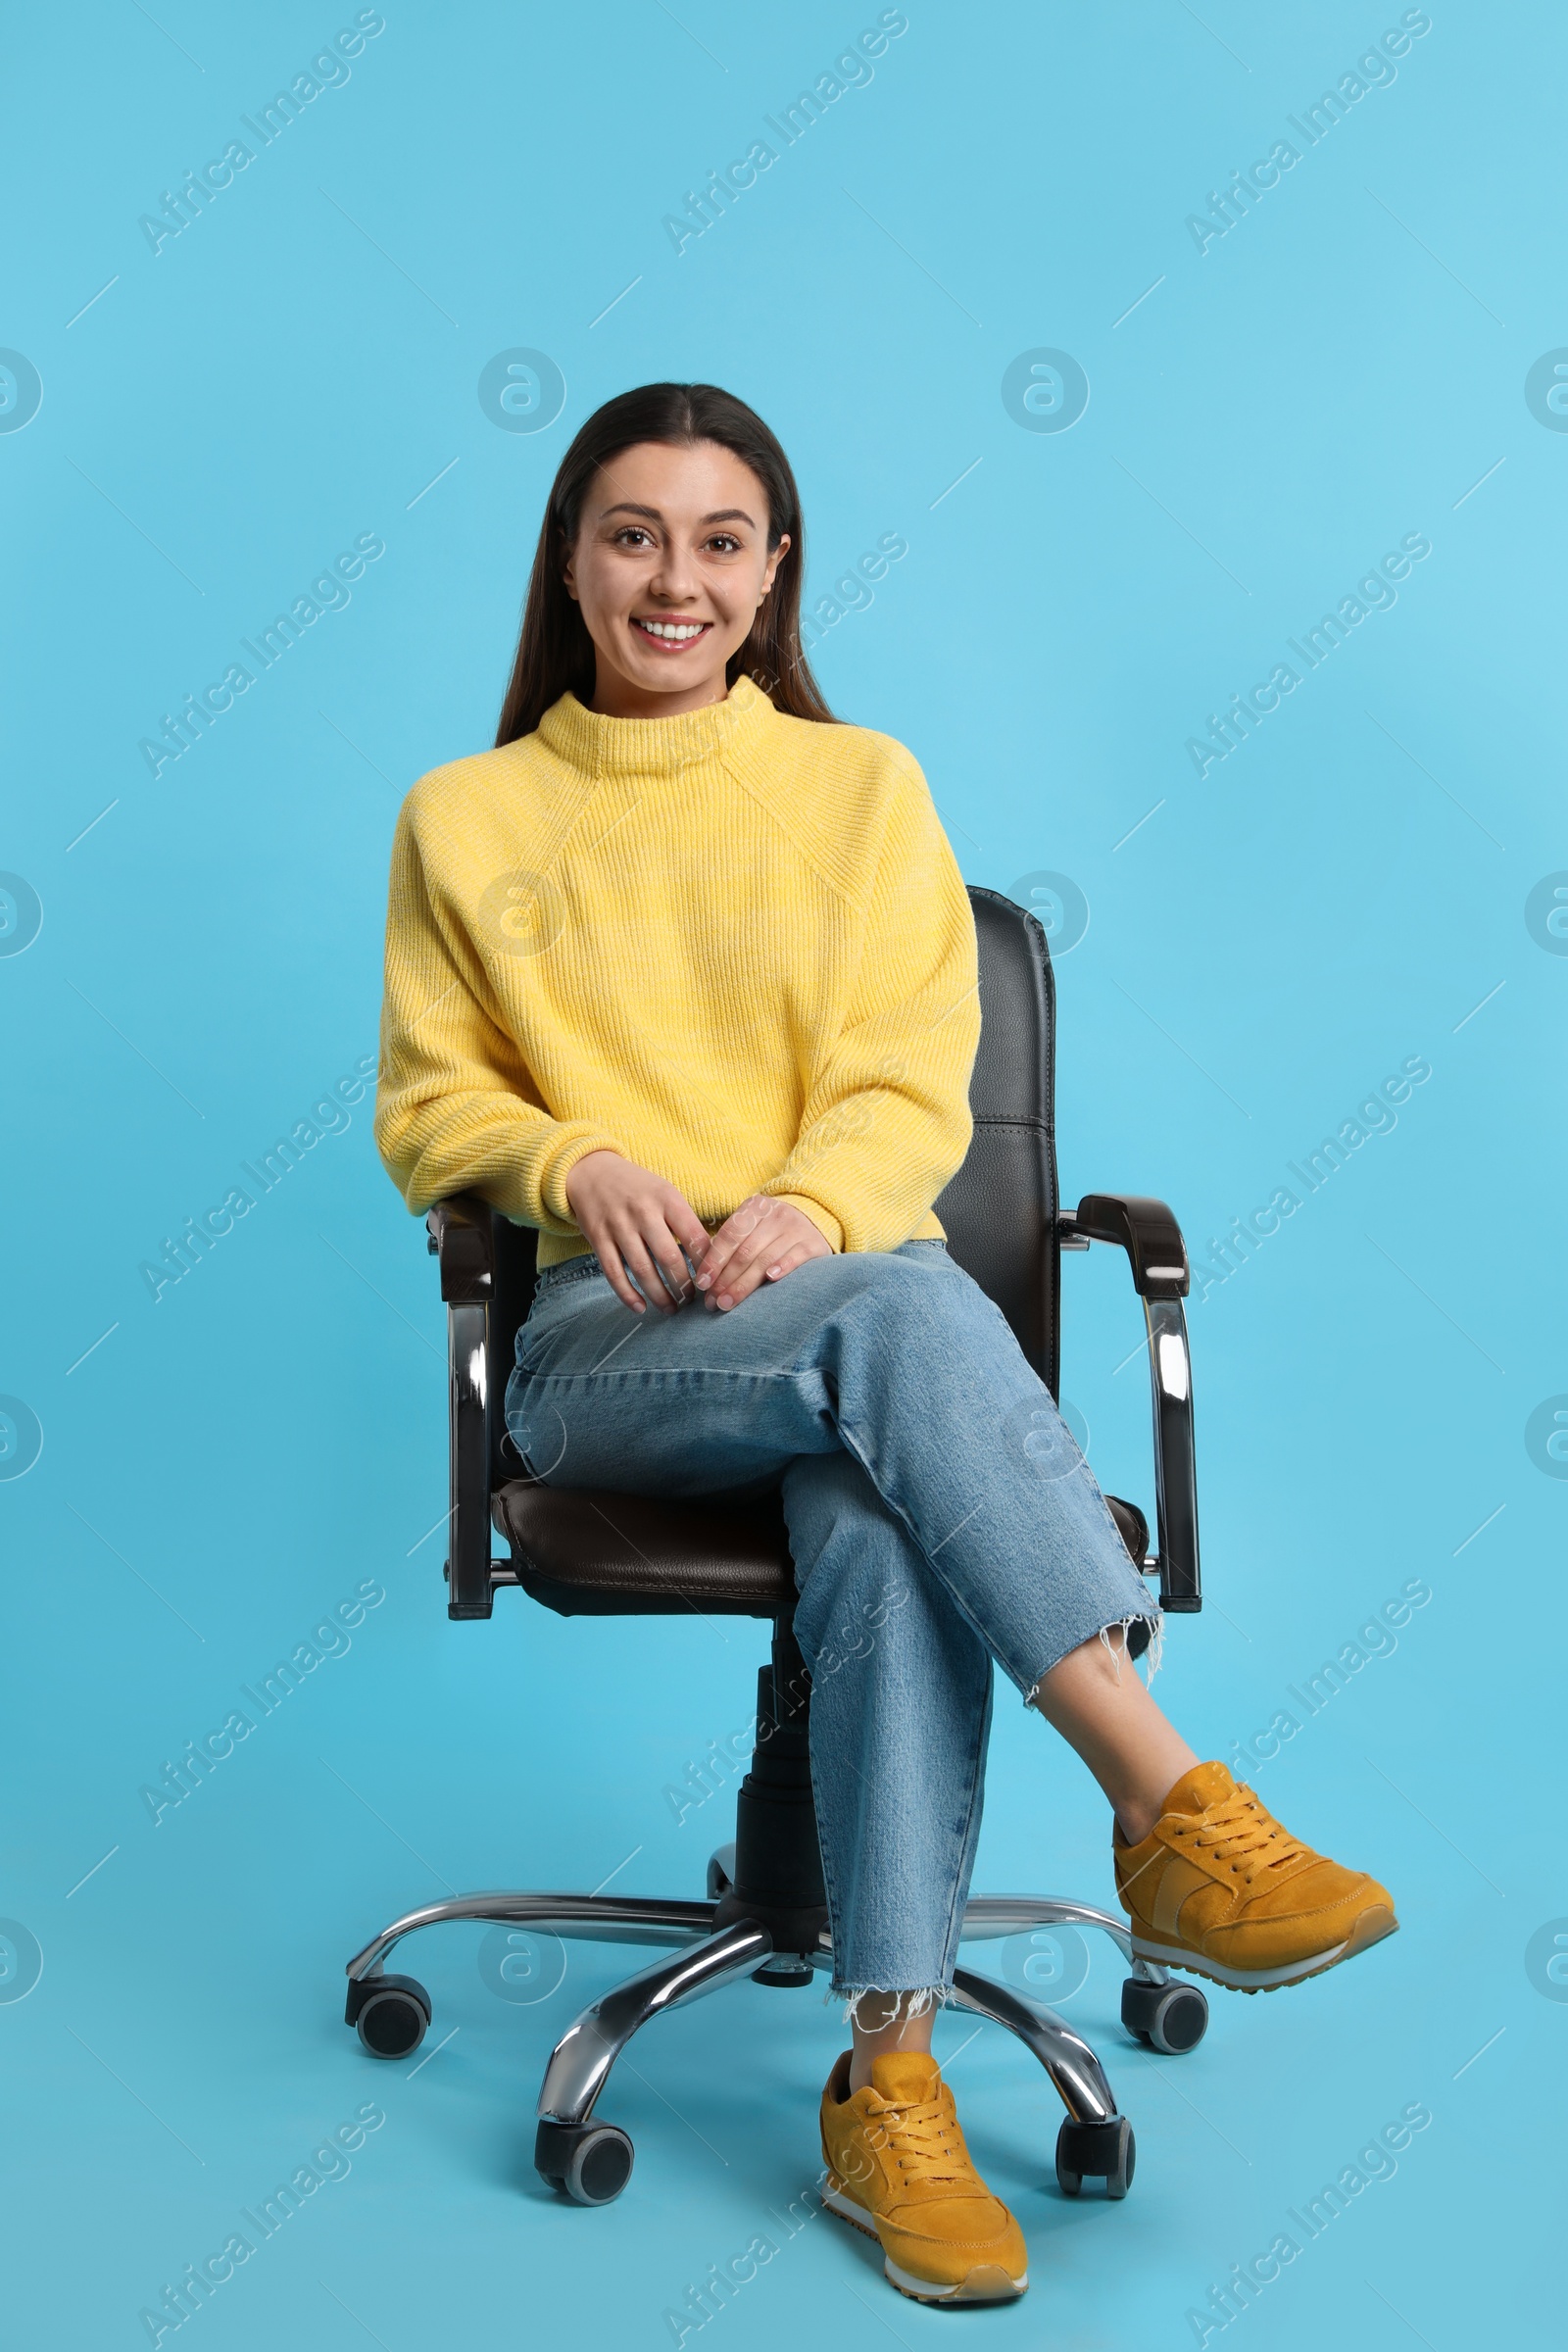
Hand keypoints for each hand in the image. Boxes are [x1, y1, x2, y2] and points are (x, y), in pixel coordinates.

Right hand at [563, 1151, 709, 1315]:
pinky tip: (641, 1307)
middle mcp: (643, 1211)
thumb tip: (709, 1257)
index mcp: (667, 1198)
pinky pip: (614, 1273)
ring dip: (659, 1295)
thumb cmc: (638, 1188)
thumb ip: (684, 1220)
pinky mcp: (597, 1238)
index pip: (694, 1237)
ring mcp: (618, 1226)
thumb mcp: (665, 1192)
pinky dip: (628, 1295)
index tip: (712, 1282)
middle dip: (684, 1286)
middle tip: (691, 1300)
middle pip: (669, 1257)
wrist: (592, 1172)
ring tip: (671, 1309)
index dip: (706, 1264)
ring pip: (642, 1270)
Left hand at [696, 1195, 830, 1311]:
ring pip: (765, 1258)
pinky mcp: (813, 1243)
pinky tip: (770, 1279)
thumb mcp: (753, 1228)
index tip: (702, 1283)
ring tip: (729, 1302)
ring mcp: (796, 1228)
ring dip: (744, 1284)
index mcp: (754, 1207)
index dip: (714, 1260)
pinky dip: (783, 1267)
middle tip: (714, 1302)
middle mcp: (775, 1214)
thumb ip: (731, 1246)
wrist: (816, 1221)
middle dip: (726, 1280)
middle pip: (745, 1251)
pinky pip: (796, 1256)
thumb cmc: (773, 1233)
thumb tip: (704, 1278)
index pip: (729, 1235)